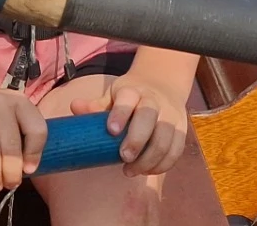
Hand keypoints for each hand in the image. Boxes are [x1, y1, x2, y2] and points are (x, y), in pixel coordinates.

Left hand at [70, 74, 189, 176]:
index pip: (127, 99)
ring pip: (165, 138)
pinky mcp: (181, 129)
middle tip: (124, 158)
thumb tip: (75, 107)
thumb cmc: (130, 97)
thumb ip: (95, 106)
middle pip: (149, 118)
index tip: (111, 131)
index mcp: (133, 90)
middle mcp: (154, 100)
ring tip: (131, 171)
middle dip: (137, 140)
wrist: (161, 86)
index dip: (120, 114)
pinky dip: (163, 164)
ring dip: (149, 159)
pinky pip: (176, 150)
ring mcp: (171, 115)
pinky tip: (148, 171)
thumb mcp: (112, 95)